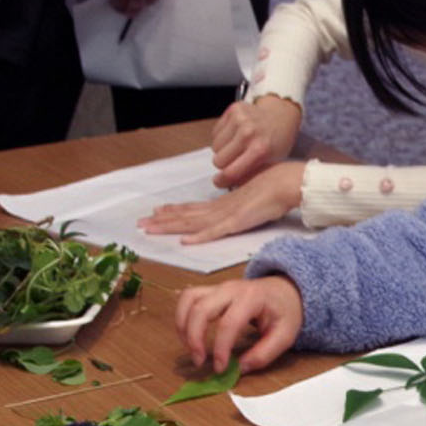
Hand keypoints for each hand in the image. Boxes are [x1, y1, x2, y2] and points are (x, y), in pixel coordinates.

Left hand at [140, 161, 303, 242]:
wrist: (286, 182)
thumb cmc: (272, 189)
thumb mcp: (250, 200)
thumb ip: (239, 207)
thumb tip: (234, 209)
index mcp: (222, 204)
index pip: (192, 208)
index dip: (173, 211)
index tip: (155, 212)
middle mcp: (219, 208)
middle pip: (185, 215)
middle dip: (161, 220)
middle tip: (140, 223)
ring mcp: (226, 215)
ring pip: (191, 223)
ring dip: (169, 226)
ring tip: (150, 229)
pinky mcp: (236, 222)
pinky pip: (214, 232)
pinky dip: (199, 237)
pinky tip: (185, 242)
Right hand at [175, 276, 303, 373]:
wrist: (285, 290)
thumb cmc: (284, 311)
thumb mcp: (285, 335)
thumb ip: (264, 354)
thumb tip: (240, 369)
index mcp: (252, 298)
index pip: (228, 323)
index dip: (220, 348)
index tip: (220, 368)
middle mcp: (230, 289)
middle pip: (201, 309)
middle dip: (194, 338)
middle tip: (199, 361)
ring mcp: (218, 288)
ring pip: (189, 300)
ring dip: (183, 326)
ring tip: (191, 348)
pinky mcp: (210, 291)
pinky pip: (188, 298)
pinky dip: (182, 316)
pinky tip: (188, 335)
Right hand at [210, 97, 302, 187]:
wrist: (281, 115)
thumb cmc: (276, 142)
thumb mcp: (270, 163)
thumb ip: (250, 176)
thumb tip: (229, 186)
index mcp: (260, 150)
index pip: (229, 172)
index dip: (221, 181)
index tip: (220, 181)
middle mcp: (249, 133)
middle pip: (218, 161)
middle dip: (224, 164)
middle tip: (234, 161)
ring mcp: (240, 119)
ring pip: (215, 147)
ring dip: (222, 150)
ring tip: (237, 146)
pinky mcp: (233, 110)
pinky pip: (215, 133)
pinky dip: (221, 137)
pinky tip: (234, 135)